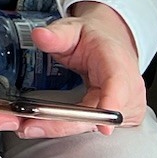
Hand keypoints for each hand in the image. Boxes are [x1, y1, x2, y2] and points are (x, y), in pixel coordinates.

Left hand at [20, 2, 145, 137]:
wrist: (112, 46)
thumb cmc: (96, 40)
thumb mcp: (75, 29)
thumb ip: (57, 34)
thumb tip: (40, 36)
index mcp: (119, 65)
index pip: (119, 86)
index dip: (111, 105)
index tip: (103, 127)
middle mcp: (128, 92)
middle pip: (99, 116)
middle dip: (63, 124)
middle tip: (28, 126)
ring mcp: (125, 110)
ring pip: (91, 127)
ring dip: (59, 128)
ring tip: (28, 125)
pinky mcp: (118, 121)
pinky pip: (90, 128)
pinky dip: (65, 128)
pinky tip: (43, 124)